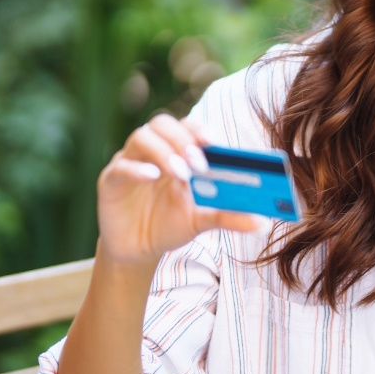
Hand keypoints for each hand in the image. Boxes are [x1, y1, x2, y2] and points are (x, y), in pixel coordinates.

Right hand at [96, 114, 261, 265]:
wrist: (139, 250)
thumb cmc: (172, 225)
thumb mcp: (204, 221)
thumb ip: (230, 217)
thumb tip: (263, 223)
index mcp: (179, 152)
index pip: (188, 126)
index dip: (200, 130)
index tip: (215, 141)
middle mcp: (154, 151)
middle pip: (163, 123)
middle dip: (183, 139)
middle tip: (199, 162)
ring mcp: (130, 163)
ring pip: (142, 137)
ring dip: (164, 151)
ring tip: (181, 173)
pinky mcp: (110, 181)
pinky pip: (120, 166)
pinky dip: (136, 169)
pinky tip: (152, 177)